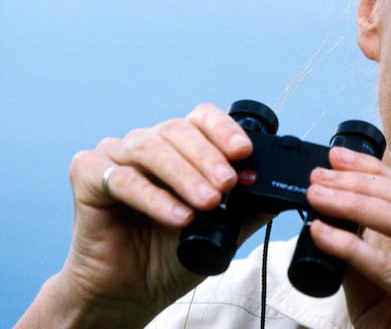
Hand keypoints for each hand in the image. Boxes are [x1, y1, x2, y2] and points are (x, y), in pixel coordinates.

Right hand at [17, 103, 261, 327]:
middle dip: (208, 157)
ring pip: (152, 149)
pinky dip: (155, 198)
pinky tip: (178, 217)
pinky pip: (123, 179)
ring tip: (208, 202)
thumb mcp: (222, 230)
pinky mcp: (88, 175)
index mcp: (180, 146)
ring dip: (185, 175)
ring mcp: (116, 155)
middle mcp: (148, 143)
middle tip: (228, 185)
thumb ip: (248, 207)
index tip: (243, 153)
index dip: (224, 130)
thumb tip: (281, 191)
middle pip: (179, 130)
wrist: (130, 291)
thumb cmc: (171, 254)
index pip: (203, 118)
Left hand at [306, 147, 390, 328]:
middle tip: (320, 174)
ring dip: (355, 202)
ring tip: (318, 194)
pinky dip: (351, 245)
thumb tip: (329, 224)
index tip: (338, 156)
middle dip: (359, 180)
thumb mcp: (380, 294)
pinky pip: (389, 266)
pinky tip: (323, 232)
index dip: (373, 170)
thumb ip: (362, 261)